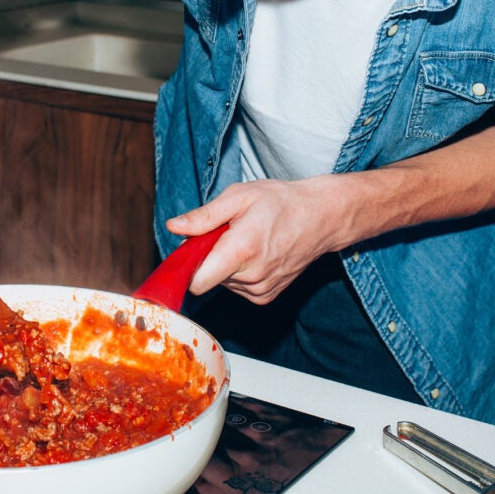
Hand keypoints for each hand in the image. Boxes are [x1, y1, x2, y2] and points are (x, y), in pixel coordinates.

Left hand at [165, 176, 360, 303]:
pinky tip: (255, 254)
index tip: (190, 250)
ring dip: (225, 264)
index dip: (187, 266)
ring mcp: (260, 290)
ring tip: (246, 240)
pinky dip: (238, 273)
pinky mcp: (266, 297)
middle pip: (207, 278)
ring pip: (221, 283)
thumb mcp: (238, 196)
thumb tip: (174, 227)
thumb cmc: (280, 202)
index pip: (197, 281)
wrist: (320, 218)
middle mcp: (251, 277)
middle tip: (227, 233)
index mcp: (241, 250)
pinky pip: (237, 288)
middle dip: (209, 257)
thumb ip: (203, 216)